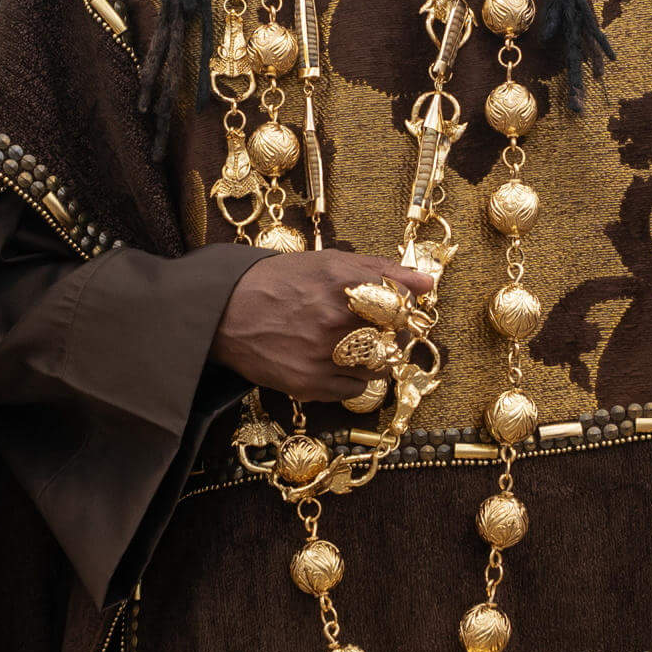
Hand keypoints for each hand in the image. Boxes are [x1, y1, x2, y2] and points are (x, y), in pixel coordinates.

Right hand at [211, 251, 436, 403]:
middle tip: (376, 330)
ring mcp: (323, 354)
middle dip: (392, 335)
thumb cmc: (276, 282)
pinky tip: (335, 363)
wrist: (224, 313)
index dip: (402, 309)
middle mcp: (336, 319)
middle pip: (395, 337)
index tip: (396, 310)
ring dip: (375, 358)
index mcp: (343, 283)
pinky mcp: (310, 383)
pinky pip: (355, 389)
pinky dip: (353, 379)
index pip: (402, 303)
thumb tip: (426, 282)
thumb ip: (379, 269)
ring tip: (352, 346)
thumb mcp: (326, 262)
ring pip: (379, 367)